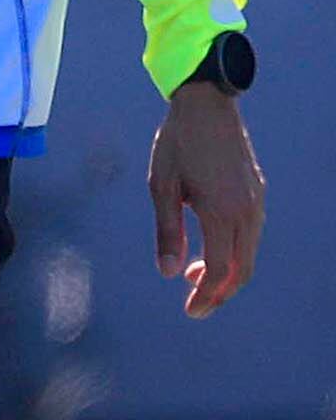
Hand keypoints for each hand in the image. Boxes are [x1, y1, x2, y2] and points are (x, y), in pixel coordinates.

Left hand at [149, 79, 263, 317]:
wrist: (207, 107)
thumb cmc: (178, 144)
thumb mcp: (162, 187)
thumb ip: (167, 232)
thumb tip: (168, 272)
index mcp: (221, 212)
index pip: (221, 269)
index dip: (206, 296)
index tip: (190, 312)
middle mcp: (247, 211)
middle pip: (241, 269)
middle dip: (219, 293)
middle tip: (194, 307)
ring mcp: (256, 203)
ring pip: (249, 254)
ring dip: (225, 273)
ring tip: (194, 277)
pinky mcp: (257, 194)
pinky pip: (251, 236)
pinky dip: (234, 253)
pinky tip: (209, 251)